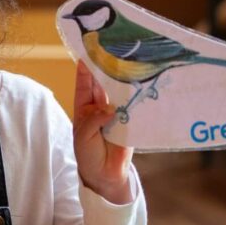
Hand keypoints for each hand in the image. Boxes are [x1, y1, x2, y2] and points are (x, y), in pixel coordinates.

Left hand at [73, 60, 132, 204]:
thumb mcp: (84, 135)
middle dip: (107, 68)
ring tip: (128, 62)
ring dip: (123, 80)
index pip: (84, 84)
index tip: (87, 53)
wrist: (105, 174)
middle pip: (104, 83)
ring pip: (120, 92)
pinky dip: (137, 97)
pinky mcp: (131, 121)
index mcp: (85, 107)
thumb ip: (94, 119)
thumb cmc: (88, 153)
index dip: (85, 69)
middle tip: (112, 50)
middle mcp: (101, 106)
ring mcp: (117, 112)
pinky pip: (134, 107)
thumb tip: (111, 107)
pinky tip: (141, 84)